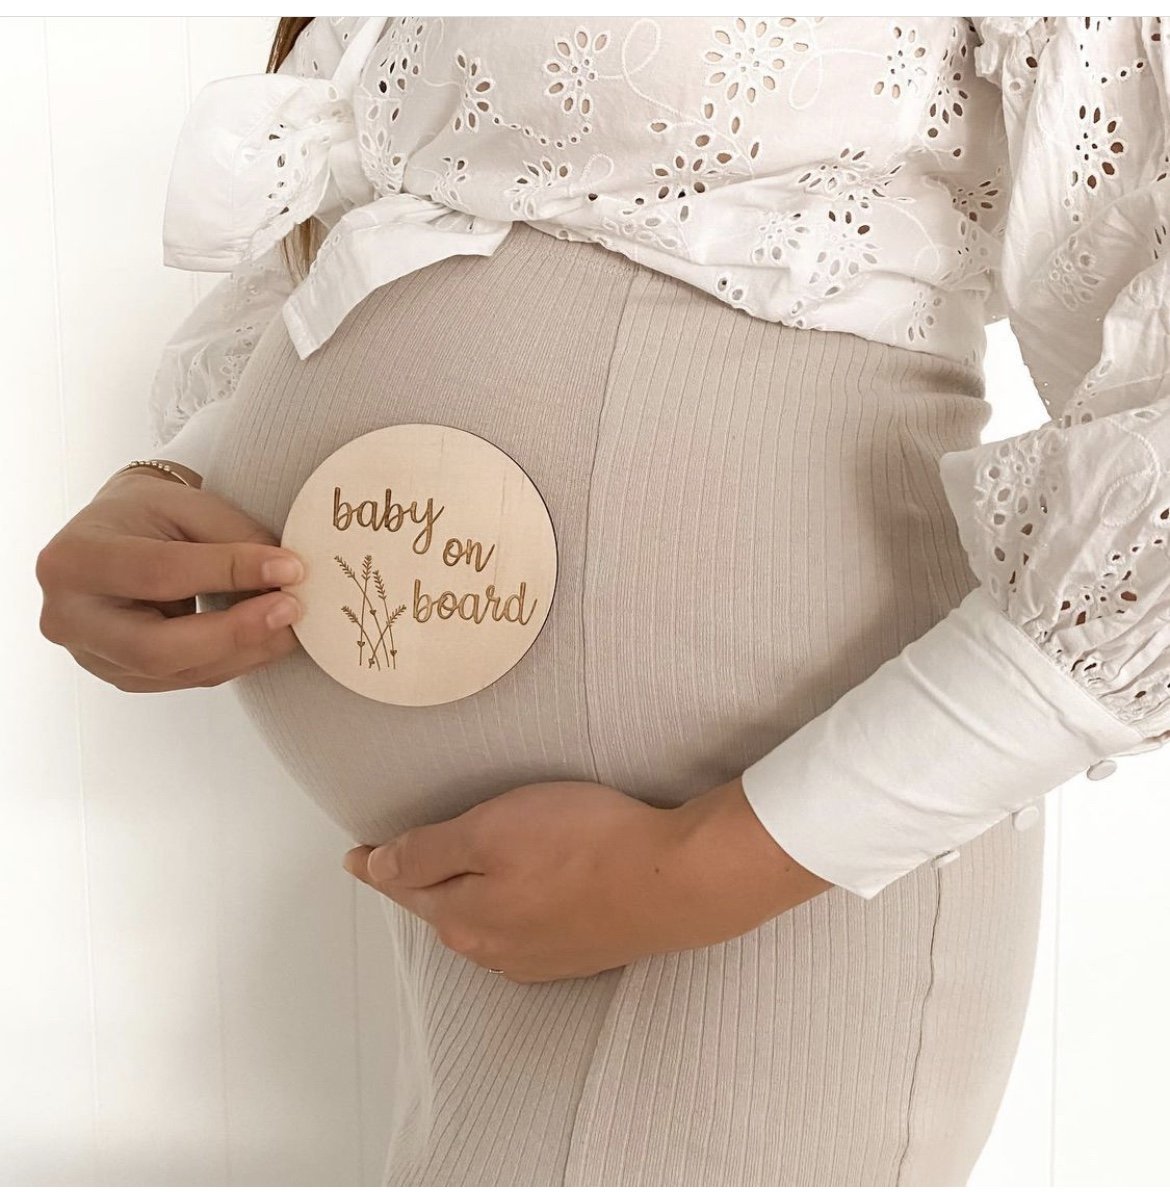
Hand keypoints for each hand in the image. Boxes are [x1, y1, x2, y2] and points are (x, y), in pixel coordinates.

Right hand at [35, 464, 305, 691]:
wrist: (118, 536)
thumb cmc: (148, 514)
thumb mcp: (186, 506)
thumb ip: (234, 539)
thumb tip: (288, 576)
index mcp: (73, 560)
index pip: (159, 573)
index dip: (230, 572)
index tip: (289, 568)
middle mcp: (70, 617)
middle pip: (157, 648)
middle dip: (235, 633)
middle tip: (291, 610)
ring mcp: (93, 656)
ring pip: (179, 671)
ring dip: (246, 650)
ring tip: (291, 622)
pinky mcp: (124, 676)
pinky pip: (188, 677)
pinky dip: (235, 659)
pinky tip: (267, 637)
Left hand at [342, 775, 833, 982]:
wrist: (675, 881)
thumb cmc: (584, 845)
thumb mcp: (490, 831)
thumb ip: (427, 852)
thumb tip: (374, 868)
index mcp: (465, 919)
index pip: (405, 887)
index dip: (379, 864)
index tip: (356, 856)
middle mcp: (496, 950)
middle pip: (444, 908)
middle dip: (424, 883)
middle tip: (407, 855)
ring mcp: (541, 957)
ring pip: (486, 921)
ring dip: (471, 896)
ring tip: (467, 870)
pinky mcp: (581, 950)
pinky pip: (526, 929)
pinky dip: (513, 906)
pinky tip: (527, 890)